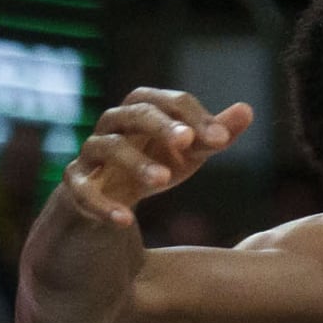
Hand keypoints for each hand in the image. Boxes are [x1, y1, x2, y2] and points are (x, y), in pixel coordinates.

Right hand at [61, 89, 252, 228]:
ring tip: (164, 180)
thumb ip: (215, 135)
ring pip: (107, 146)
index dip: (194, 116)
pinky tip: (125, 220)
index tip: (221, 139)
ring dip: (135, 161)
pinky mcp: (75, 185)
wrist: (109, 202)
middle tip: (188, 141)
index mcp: (143, 110)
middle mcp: (114, 126)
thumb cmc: (154, 165)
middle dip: (161, 125)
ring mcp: (91, 154)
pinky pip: (82, 190)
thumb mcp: (188, 154)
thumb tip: (247, 110)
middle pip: (134, 112)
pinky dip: (102, 204)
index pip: (168, 101)